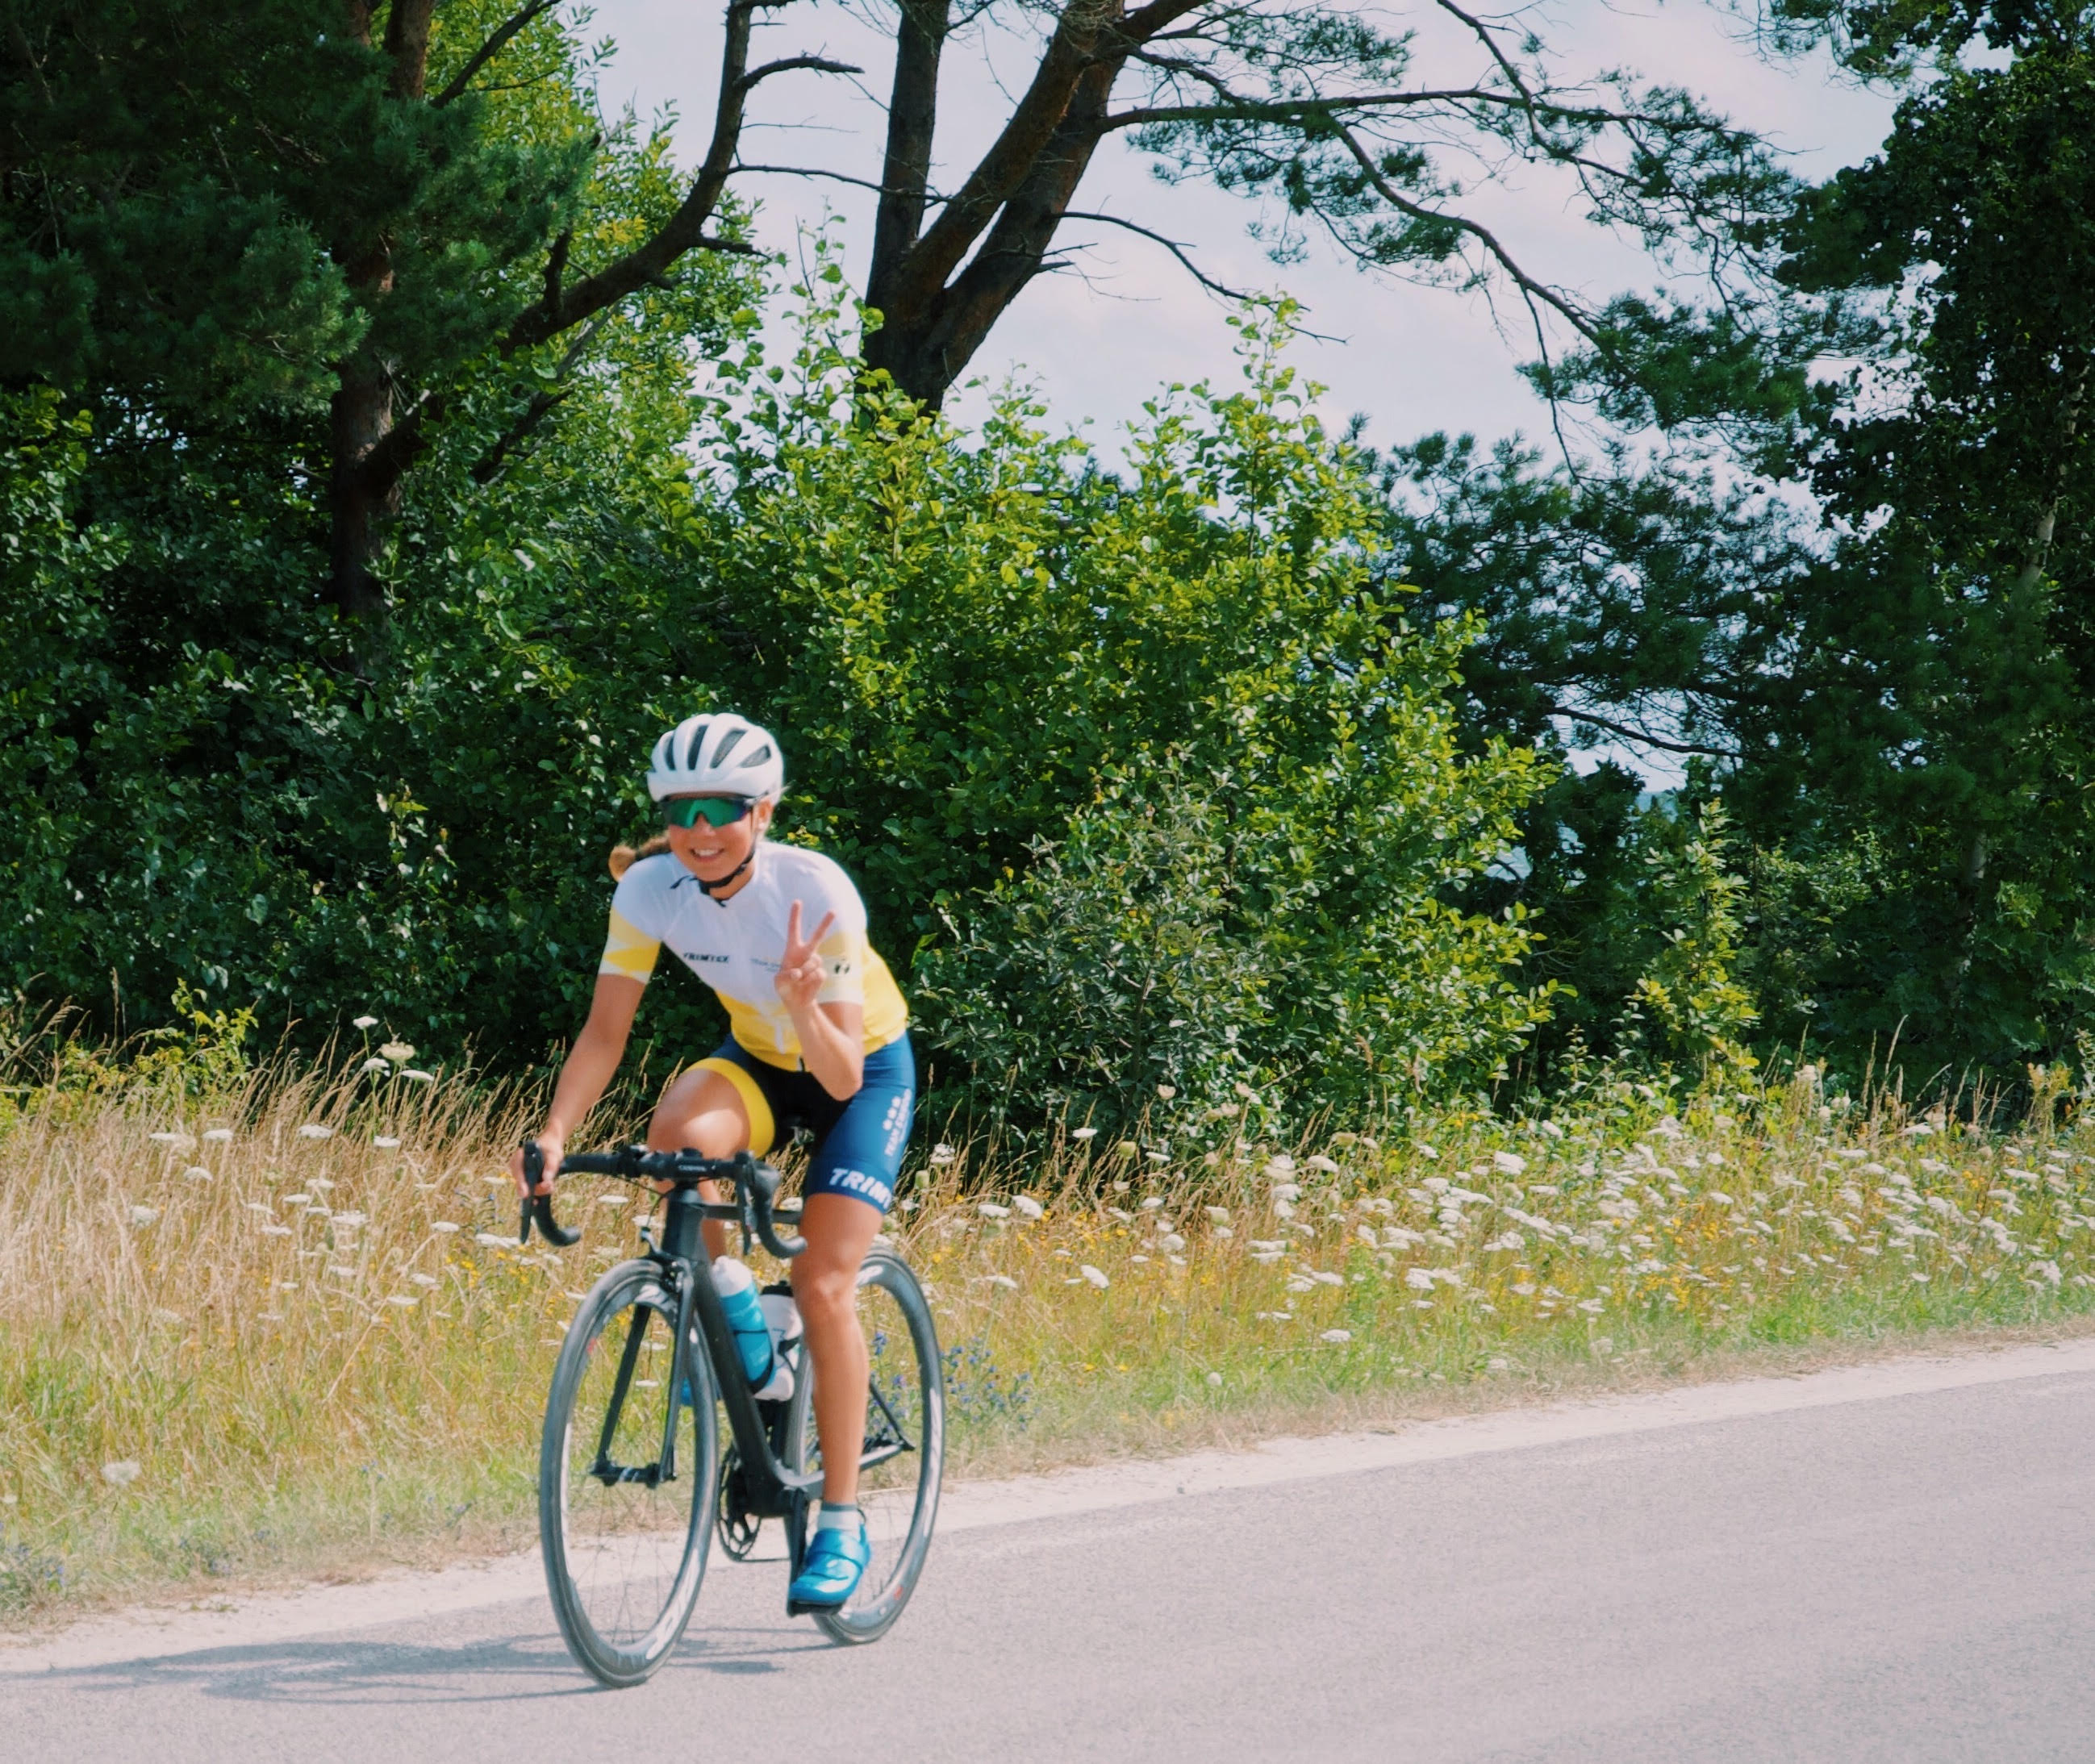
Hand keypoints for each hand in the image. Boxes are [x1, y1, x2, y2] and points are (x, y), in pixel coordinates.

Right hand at [511, 1130, 563, 1197]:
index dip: (521, 1184)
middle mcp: (517, 1168)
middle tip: (550, 1186)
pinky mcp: (528, 1181)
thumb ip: (551, 1166)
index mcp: (519, 1157)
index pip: (518, 1172)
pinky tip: (548, 1188)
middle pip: (522, 1184)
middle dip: (537, 1188)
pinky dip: (541, 1190)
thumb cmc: (550, 1148)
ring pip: (528, 1189)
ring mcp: (522, 1176)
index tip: (525, 1194)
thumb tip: (546, 1180)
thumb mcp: (554, 1155)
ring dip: (541, 1190)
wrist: (551, 1146)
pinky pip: (532, 1189)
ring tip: (552, 1184)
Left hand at [774, 899, 837, 1013]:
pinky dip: (809, 982)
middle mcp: (806, 953)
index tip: (797, 901)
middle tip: (833, 910)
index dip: (795, 916)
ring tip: (798, 981)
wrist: (797, 1001)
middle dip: (825, 923)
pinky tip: (805, 986)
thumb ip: (785, 977)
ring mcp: (815, 963)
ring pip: (814, 961)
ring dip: (804, 973)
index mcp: (792, 950)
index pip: (793, 930)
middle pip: (817, 936)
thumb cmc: (785, 987)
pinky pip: (817, 975)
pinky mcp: (821, 974)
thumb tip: (798, 973)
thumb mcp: (779, 983)